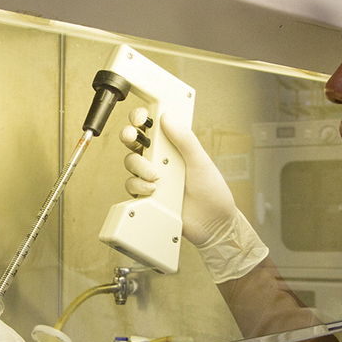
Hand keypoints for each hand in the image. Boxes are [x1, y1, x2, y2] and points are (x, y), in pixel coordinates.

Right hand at [121, 110, 267, 281]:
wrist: (212, 224)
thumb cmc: (212, 192)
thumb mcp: (201, 161)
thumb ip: (185, 139)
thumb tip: (168, 117)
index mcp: (175, 146)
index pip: (154, 126)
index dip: (142, 117)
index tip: (140, 117)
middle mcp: (161, 159)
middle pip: (135, 140)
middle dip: (129, 135)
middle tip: (133, 137)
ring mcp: (152, 176)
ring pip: (131, 162)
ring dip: (139, 166)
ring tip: (157, 176)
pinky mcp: (146, 194)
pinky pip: (132, 185)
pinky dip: (139, 185)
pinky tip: (153, 190)